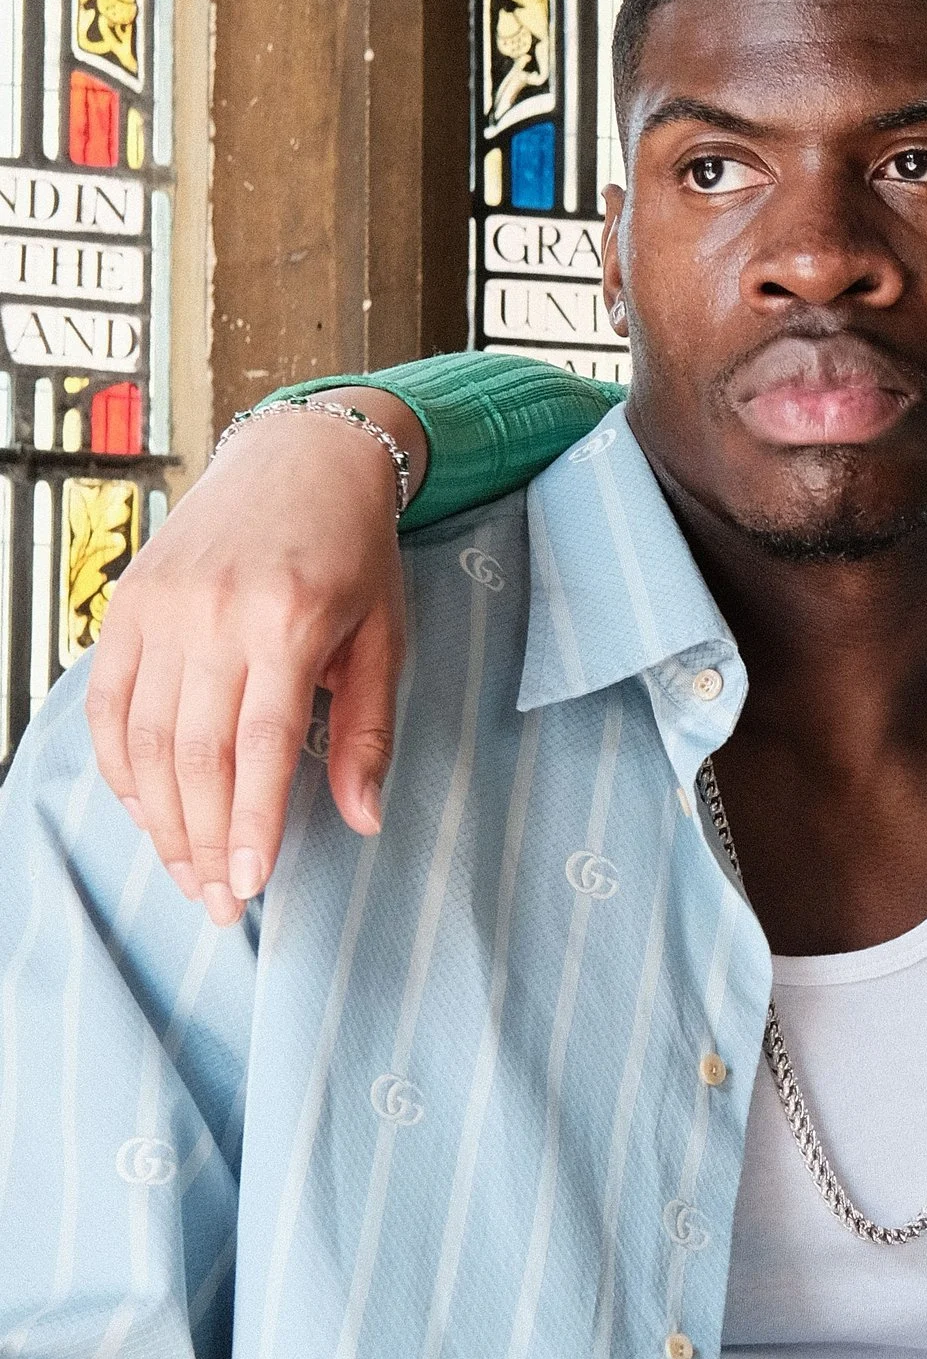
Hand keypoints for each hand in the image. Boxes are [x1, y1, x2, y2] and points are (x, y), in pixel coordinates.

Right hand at [86, 397, 421, 924]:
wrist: (304, 455)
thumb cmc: (357, 554)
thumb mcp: (386, 637)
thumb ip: (369, 732)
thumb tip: (362, 819)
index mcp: (288, 623)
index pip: (258, 748)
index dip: (251, 825)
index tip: (250, 885)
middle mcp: (214, 615)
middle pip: (193, 755)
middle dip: (204, 840)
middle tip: (217, 903)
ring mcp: (161, 607)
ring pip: (142, 736)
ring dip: (159, 817)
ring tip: (185, 872)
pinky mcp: (129, 601)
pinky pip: (108, 699)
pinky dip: (118, 762)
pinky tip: (144, 809)